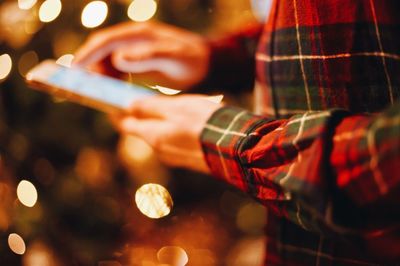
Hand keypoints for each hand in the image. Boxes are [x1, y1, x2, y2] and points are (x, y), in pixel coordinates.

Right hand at [73, 21, 209, 89]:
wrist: (208, 64)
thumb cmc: (193, 61)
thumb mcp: (174, 58)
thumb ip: (148, 57)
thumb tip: (118, 59)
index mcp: (140, 34)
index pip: (106, 41)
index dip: (88, 54)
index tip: (74, 69)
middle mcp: (135, 39)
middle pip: (102, 49)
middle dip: (88, 65)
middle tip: (78, 84)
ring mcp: (136, 49)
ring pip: (107, 60)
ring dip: (99, 73)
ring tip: (94, 89)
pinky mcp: (139, 61)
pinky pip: (118, 69)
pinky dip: (110, 78)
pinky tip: (110, 89)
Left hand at [111, 95, 221, 172]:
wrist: (236, 147)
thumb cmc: (204, 122)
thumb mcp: (176, 108)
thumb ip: (150, 107)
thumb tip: (128, 106)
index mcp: (153, 137)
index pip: (126, 125)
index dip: (117, 113)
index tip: (113, 103)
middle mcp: (160, 151)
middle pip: (142, 131)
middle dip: (139, 117)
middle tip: (142, 100)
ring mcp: (175, 157)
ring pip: (159, 136)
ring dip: (158, 123)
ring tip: (168, 107)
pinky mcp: (190, 159)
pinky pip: (174, 142)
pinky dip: (173, 131)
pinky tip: (186, 121)